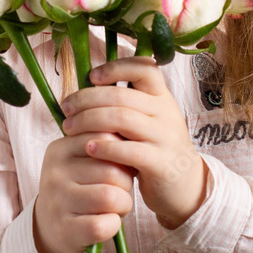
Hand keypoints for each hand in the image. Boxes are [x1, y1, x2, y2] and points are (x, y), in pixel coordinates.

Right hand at [33, 124, 136, 252]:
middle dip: (126, 183)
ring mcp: (59, 202)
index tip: (120, 165)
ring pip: (111, 197)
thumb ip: (102, 145)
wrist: (50, 227)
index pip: (105, 138)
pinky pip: (105, 224)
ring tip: (116, 206)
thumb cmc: (77, 188)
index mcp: (60, 149)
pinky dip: (114, 225)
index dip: (122, 153)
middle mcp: (55, 173)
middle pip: (112, 170)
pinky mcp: (66, 230)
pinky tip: (107, 223)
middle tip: (120, 190)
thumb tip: (132, 138)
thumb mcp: (81, 160)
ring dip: (123, 204)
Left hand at [60, 57, 208, 230]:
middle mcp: (165, 112)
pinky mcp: (160, 162)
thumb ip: (126, 104)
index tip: (92, 77)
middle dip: (87, 99)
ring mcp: (164, 137)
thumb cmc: (155, 147)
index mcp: (161, 96)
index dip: (115, 68)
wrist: (185, 184)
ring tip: (69, 127)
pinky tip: (88, 147)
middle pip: (122, 95)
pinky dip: (105, 147)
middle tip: (66, 108)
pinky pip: (129, 150)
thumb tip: (86, 88)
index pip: (144, 68)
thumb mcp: (148, 119)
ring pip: (123, 119)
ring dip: (89, 121)